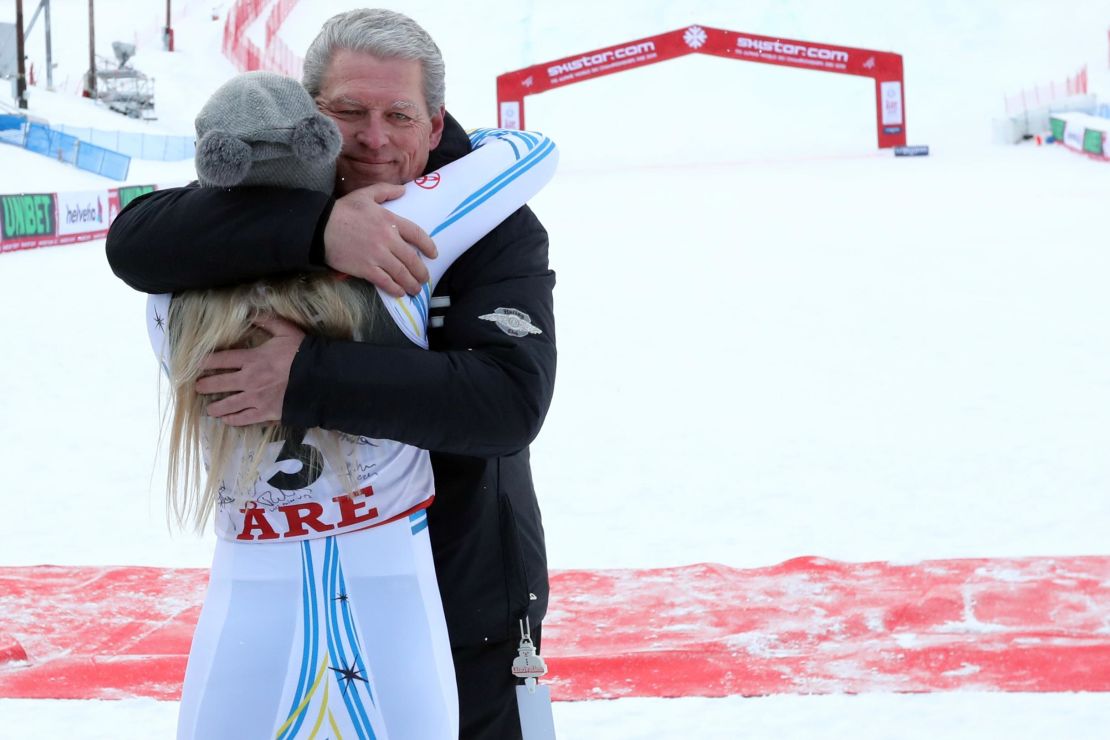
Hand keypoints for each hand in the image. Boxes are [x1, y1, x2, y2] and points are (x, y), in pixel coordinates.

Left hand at [196, 316, 305, 425]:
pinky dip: (233, 420)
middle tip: (197, 387)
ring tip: (209, 409)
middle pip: (218, 384)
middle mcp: (249, 379)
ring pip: (227, 405)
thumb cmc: (303, 353)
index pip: (220, 359)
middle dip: (204, 385)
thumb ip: (267, 321)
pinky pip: (244, 418)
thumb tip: (250, 311)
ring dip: (215, 407)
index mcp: (252, 358)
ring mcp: (256, 398)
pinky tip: (227, 420)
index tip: (195, 364)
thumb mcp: (286, 331)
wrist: (320, 377)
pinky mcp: (265, 412)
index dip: (204, 362)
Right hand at [323, 183, 437, 296]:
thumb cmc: (342, 210)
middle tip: (425, 278)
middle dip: (421, 271)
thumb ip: (386, 191)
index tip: (433, 254)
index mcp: (389, 220)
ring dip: (411, 283)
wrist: (320, 227)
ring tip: (416, 289)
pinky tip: (400, 293)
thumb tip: (403, 190)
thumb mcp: (365, 194)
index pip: (416, 234)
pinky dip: (395, 289)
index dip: (428, 245)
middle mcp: (387, 239)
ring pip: (401, 273)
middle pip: (411, 259)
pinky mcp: (365, 269)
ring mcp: (377, 255)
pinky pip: (385, 281)